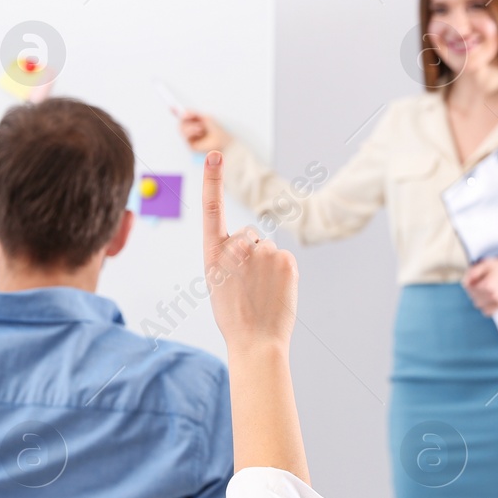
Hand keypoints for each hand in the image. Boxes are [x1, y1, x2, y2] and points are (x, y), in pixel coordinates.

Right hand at [180, 110, 229, 153]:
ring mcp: (192, 138)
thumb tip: (183, 111)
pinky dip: (192, 131)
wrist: (223, 141)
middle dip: (184, 118)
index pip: (185, 117)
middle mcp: (193, 131)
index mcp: (197, 123)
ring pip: (181, 128)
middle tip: (187, 115)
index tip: (172, 107)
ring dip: (190, 126)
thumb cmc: (217, 131)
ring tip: (200, 127)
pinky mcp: (191, 145)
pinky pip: (185, 135)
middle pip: (181, 122)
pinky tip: (199, 132)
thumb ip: (193, 114)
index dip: (177, 112)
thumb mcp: (205, 118)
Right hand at [202, 151, 297, 354]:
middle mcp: (236, 247)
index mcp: (213, 253)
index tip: (215, 154)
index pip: (211, 208)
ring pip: (266, 249)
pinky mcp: (285, 259)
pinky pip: (283, 259)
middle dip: (250, 254)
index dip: (212, 179)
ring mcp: (262, 252)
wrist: (255, 342)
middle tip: (246, 285)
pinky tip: (274, 291)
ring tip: (260, 291)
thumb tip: (249, 245)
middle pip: (249, 237)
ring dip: (266, 265)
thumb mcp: (217, 281)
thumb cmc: (233, 316)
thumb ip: (227, 256)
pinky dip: (281, 272)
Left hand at [462, 258, 497, 316]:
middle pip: (474, 297)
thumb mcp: (484, 264)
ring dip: (478, 298)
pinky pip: (486, 311)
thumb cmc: (497, 268)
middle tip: (479, 283)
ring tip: (484, 290)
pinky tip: (487, 298)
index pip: (470, 289)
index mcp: (489, 285)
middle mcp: (494, 295)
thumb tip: (464, 284)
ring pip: (479, 305)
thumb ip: (472, 272)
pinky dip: (485, 306)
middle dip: (473, 291)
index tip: (473, 279)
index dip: (469, 284)